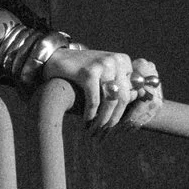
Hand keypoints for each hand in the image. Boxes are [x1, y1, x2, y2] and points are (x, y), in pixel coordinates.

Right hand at [43, 45, 161, 133]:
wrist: (55, 58)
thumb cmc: (80, 70)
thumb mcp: (103, 72)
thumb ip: (118, 83)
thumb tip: (133, 104)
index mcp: (124, 61)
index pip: (133, 91)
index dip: (126, 110)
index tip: (117, 123)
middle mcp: (116, 61)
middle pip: (123, 97)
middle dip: (115, 117)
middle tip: (107, 130)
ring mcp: (103, 65)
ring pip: (110, 100)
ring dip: (103, 119)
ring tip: (96, 129)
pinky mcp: (88, 73)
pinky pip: (94, 100)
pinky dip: (90, 113)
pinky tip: (86, 121)